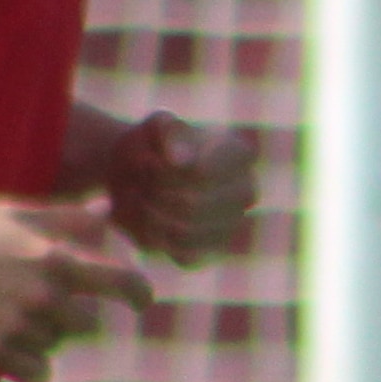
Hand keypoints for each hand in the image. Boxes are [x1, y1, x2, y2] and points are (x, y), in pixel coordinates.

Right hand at [0, 196, 156, 381]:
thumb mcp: (16, 214)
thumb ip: (68, 218)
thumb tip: (109, 210)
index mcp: (55, 257)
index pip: (122, 283)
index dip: (139, 294)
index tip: (141, 302)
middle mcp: (42, 293)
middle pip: (85, 325)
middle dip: (66, 316)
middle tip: (28, 300)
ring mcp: (17, 325)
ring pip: (54, 347)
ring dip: (38, 335)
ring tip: (0, 310)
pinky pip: (37, 372)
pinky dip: (27, 363)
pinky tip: (4, 341)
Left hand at [96, 113, 261, 264]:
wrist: (138, 172)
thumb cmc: (152, 145)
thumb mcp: (155, 127)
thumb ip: (169, 132)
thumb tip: (180, 160)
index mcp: (240, 155)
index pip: (202, 174)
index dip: (165, 172)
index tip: (148, 162)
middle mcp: (246, 191)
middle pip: (192, 205)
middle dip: (154, 195)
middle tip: (135, 181)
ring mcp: (232, 223)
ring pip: (186, 232)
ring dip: (150, 215)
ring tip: (135, 197)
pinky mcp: (212, 250)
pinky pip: (183, 254)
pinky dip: (155, 237)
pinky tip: (144, 218)